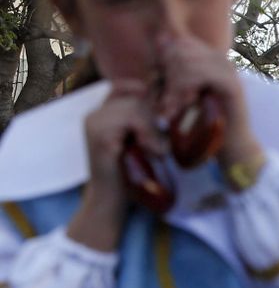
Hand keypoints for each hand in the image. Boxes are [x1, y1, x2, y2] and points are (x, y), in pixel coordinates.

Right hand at [68, 79, 154, 248]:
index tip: (165, 115)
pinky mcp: (99, 137)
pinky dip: (148, 136)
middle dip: (156, 117)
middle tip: (162, 142)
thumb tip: (174, 102)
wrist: (111, 202)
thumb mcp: (142, 141)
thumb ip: (148, 121)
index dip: (148, 93)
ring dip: (153, 129)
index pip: (127, 86)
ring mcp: (94, 124)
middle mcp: (95, 114)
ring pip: (136, 108)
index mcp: (103, 112)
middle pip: (136, 96)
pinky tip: (153, 153)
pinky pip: (131, 121)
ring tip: (157, 150)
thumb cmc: (132, 173)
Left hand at [153, 33, 261, 169]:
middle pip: (180, 50)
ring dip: (173, 86)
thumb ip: (173, 70)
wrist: (232, 146)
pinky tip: (185, 106)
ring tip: (173, 107)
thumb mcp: (183, 92)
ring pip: (185, 61)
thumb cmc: (205, 122)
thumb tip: (160, 39)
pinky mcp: (231, 85)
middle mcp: (221, 60)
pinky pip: (198, 74)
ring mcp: (229, 71)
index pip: (179, 42)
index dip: (165, 62)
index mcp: (211, 58)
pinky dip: (184, 90)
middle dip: (167, 75)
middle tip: (166, 101)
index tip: (161, 88)